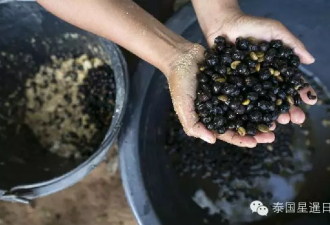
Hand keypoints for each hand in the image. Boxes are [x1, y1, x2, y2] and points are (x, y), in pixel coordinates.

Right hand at [167, 43, 278, 146]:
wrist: (182, 56)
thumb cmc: (179, 82)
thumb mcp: (182, 106)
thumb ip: (193, 124)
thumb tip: (212, 140)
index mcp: (211, 117)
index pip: (227, 133)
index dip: (241, 140)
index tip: (256, 143)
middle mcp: (223, 108)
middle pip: (242, 122)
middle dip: (257, 130)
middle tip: (272, 133)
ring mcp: (230, 94)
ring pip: (250, 107)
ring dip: (263, 113)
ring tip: (277, 117)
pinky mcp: (235, 80)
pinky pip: (250, 88)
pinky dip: (261, 92)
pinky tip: (274, 94)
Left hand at [202, 10, 316, 144]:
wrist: (224, 25)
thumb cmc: (251, 26)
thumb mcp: (275, 31)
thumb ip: (292, 44)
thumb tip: (311, 60)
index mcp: (274, 69)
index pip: (289, 84)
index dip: (299, 93)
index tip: (308, 102)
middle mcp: (261, 80)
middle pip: (275, 98)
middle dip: (287, 109)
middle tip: (295, 119)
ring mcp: (246, 84)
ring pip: (258, 103)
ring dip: (269, 115)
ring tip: (278, 123)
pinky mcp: (230, 87)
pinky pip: (239, 101)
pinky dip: (246, 111)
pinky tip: (253, 120)